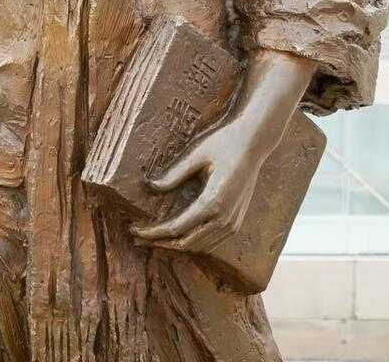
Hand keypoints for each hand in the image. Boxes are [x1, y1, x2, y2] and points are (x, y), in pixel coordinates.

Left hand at [131, 116, 268, 255]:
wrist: (254, 141)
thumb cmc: (224, 142)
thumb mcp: (197, 153)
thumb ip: (174, 174)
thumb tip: (150, 187)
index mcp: (213, 202)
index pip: (176, 228)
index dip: (153, 233)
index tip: (134, 230)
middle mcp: (224, 219)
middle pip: (185, 243)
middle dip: (159, 243)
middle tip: (137, 238)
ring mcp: (233, 223)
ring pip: (199, 246)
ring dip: (175, 245)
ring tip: (153, 238)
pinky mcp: (236, 221)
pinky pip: (211, 242)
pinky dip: (191, 242)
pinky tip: (177, 235)